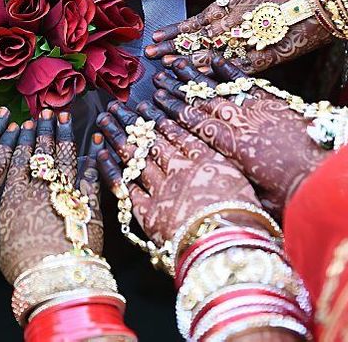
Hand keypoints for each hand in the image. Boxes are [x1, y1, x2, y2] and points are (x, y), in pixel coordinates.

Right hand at [0, 110, 103, 281]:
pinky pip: (91, 174)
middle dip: (44, 129)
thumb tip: (0, 227)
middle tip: (47, 112)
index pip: (18, 159)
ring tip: (65, 117)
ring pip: (65, 156)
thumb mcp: (1, 247)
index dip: (22, 140)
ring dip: (65, 135)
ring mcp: (66, 192)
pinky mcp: (89, 203)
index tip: (25, 124)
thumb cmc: (23, 266)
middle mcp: (40, 188)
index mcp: (14, 195)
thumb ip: (3, 229)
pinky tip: (96, 143)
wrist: (56, 276)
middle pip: (42, 151)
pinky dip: (94, 156)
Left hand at [95, 100, 258, 246]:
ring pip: (136, 157)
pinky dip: (113, 169)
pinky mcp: (147, 210)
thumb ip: (224, 168)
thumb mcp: (242, 184)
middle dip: (134, 122)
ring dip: (120, 137)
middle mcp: (180, 168)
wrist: (228, 243)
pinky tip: (102, 155)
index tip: (148, 105)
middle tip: (118, 107)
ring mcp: (161, 188)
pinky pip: (126, 185)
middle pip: (153, 140)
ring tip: (107, 121)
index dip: (161, 117)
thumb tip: (219, 159)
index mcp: (205, 158)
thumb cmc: (245, 218)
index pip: (178, 132)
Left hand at [145, 0, 332, 73]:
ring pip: (214, 57)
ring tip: (168, 71)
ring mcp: (253, 42)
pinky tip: (204, 82)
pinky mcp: (273, 56)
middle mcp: (238, 24)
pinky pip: (242, 69)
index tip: (155, 37)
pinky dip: (222, 75)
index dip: (174, 31)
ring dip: (190, 64)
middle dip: (174, 50)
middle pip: (198, 42)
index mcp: (233, 3)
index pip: (195, 22)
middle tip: (151, 58)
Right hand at [151, 57, 329, 214]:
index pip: (195, 125)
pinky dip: (231, 70)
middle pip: (202, 104)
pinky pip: (248, 82)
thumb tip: (211, 182)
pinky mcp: (276, 102)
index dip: (172, 113)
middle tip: (157, 80)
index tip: (155, 102)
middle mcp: (241, 124)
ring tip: (177, 63)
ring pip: (220, 90)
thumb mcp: (253, 196)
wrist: (328, 177)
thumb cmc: (291, 194)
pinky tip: (215, 59)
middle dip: (177, 92)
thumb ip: (231, 182)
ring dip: (197, 77)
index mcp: (231, 148)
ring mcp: (258, 109)